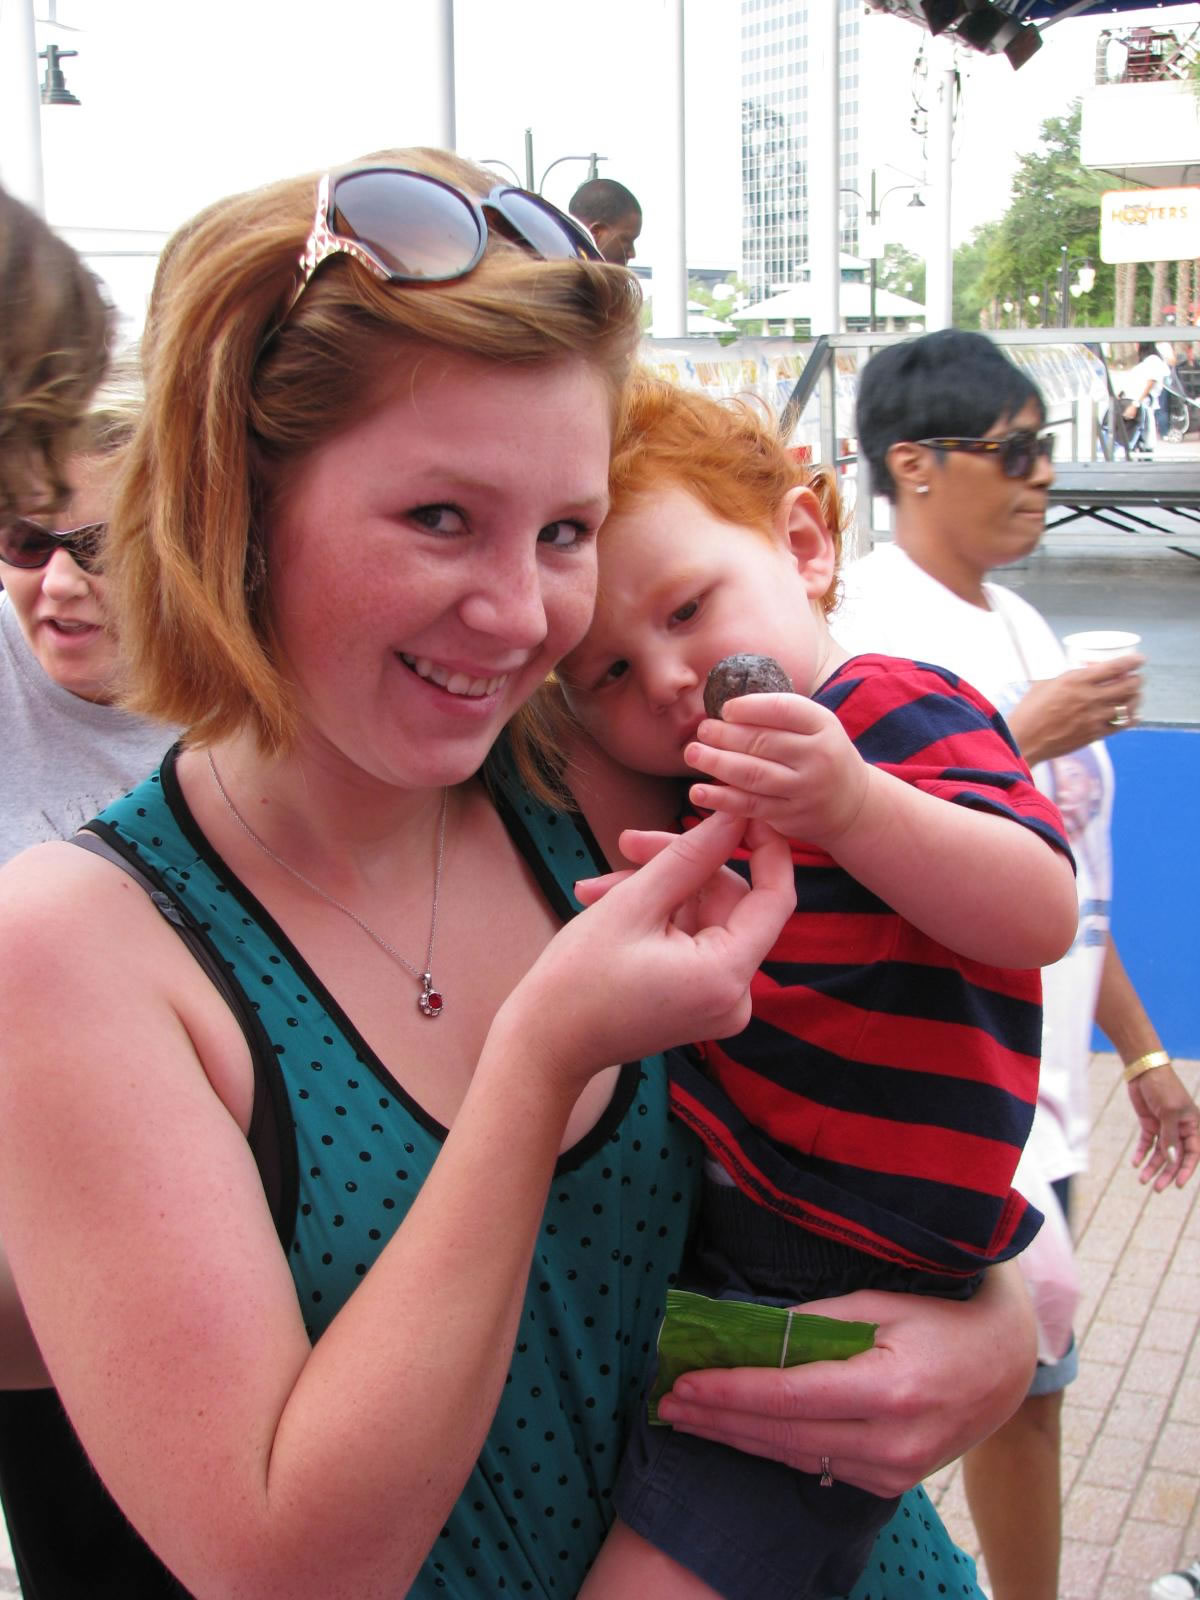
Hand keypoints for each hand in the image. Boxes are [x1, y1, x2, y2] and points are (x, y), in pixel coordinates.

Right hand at [507, 813, 794, 1090]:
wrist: (544, 1046)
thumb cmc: (579, 980)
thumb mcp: (634, 904)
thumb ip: (690, 855)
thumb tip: (733, 814)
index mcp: (727, 975)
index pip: (776, 897)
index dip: (765, 845)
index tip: (741, 806)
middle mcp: (735, 996)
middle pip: (730, 902)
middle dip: (682, 865)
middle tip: (628, 843)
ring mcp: (717, 1001)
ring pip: (705, 916)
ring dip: (659, 889)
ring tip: (600, 884)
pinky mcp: (698, 1001)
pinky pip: (692, 939)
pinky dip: (659, 916)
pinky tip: (608, 902)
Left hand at [655, 1264, 1035, 1496]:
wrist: (1003, 1366)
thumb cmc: (940, 1319)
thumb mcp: (881, 1302)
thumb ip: (817, 1319)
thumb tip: (753, 1328)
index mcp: (889, 1390)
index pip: (788, 1396)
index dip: (730, 1391)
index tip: (683, 1382)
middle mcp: (890, 1441)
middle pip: (782, 1434)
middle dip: (718, 1418)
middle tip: (667, 1403)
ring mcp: (892, 1470)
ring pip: (793, 1455)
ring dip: (736, 1436)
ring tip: (689, 1417)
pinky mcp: (890, 1481)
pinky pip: (817, 1465)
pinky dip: (773, 1446)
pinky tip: (739, 1432)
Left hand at [683, 693, 868, 847]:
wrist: (851, 803)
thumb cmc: (820, 754)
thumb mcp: (814, 727)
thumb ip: (779, 716)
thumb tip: (726, 709)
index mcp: (823, 725)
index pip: (783, 709)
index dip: (750, 707)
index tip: (725, 709)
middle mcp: (817, 756)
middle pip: (763, 742)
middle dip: (725, 735)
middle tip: (702, 730)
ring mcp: (804, 789)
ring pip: (753, 774)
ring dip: (717, 763)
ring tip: (693, 754)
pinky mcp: (790, 816)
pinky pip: (750, 805)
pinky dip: (722, 798)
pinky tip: (699, 792)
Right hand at [1006, 655, 1144, 765]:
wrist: (1025, 740)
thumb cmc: (1030, 710)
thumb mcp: (1046, 683)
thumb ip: (1069, 677)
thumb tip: (1084, 673)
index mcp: (1077, 680)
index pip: (1115, 667)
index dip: (1132, 662)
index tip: (1140, 660)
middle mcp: (1090, 697)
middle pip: (1128, 685)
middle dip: (1137, 680)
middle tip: (1136, 678)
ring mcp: (1095, 717)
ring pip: (1129, 705)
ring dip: (1136, 698)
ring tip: (1135, 695)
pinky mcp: (1095, 734)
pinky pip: (1122, 725)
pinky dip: (1132, 718)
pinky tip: (1133, 715)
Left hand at [1129, 1066, 1199, 1189]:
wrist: (1144, 1070)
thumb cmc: (1163, 1087)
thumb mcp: (1169, 1111)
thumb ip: (1169, 1135)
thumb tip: (1169, 1157)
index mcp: (1192, 1125)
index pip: (1193, 1153)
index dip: (1186, 1170)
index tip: (1178, 1185)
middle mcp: (1180, 1129)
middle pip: (1175, 1157)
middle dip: (1167, 1173)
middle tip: (1157, 1188)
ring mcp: (1164, 1127)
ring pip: (1160, 1153)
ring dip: (1152, 1167)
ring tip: (1142, 1180)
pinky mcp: (1149, 1124)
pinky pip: (1147, 1143)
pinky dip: (1141, 1153)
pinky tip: (1135, 1163)